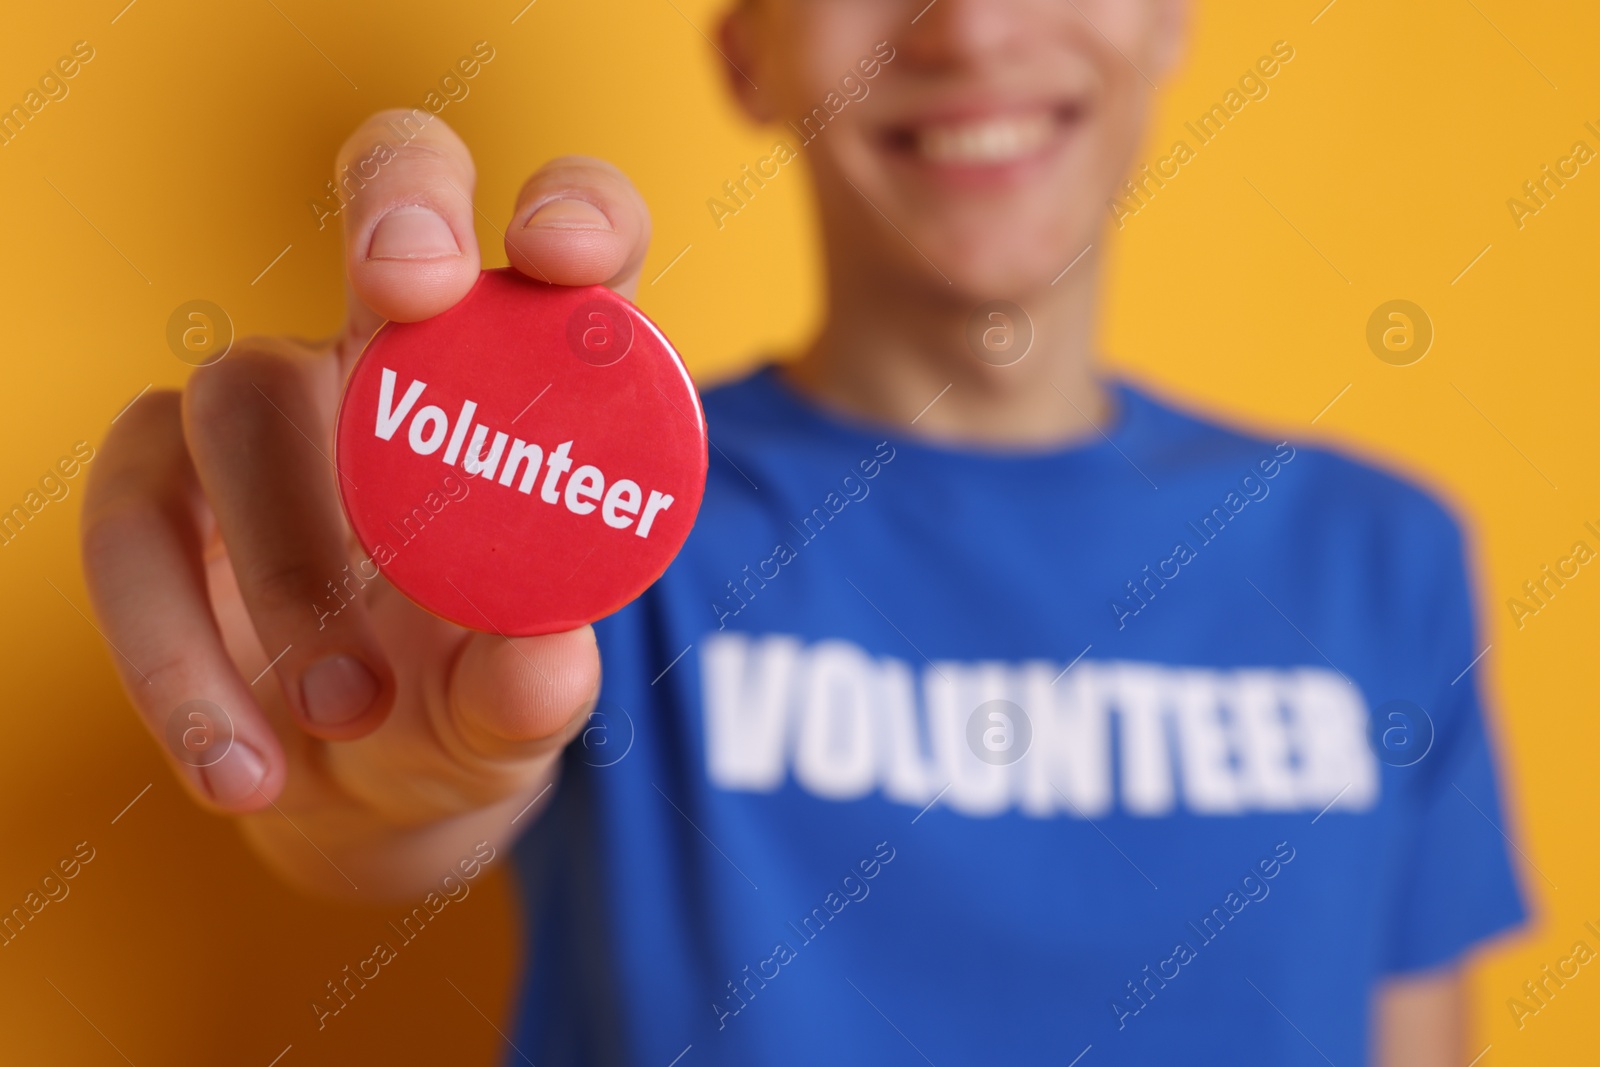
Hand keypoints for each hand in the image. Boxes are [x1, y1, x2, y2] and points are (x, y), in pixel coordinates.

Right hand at [80, 111, 652, 897]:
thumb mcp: (516, 712)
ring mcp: (274, 401)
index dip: (580, 212)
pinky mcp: (158, 479)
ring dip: (287, 563)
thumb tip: (544, 663)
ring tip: (348, 714)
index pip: (576, 246)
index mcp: (533, 381)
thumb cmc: (470, 707)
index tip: (563, 259)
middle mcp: (404, 355)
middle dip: (401, 208)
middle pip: (398, 193)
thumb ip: (535, 689)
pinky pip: (129, 523)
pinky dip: (173, 655)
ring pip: (242, 388)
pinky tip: (239, 767)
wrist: (364, 785)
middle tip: (404, 286)